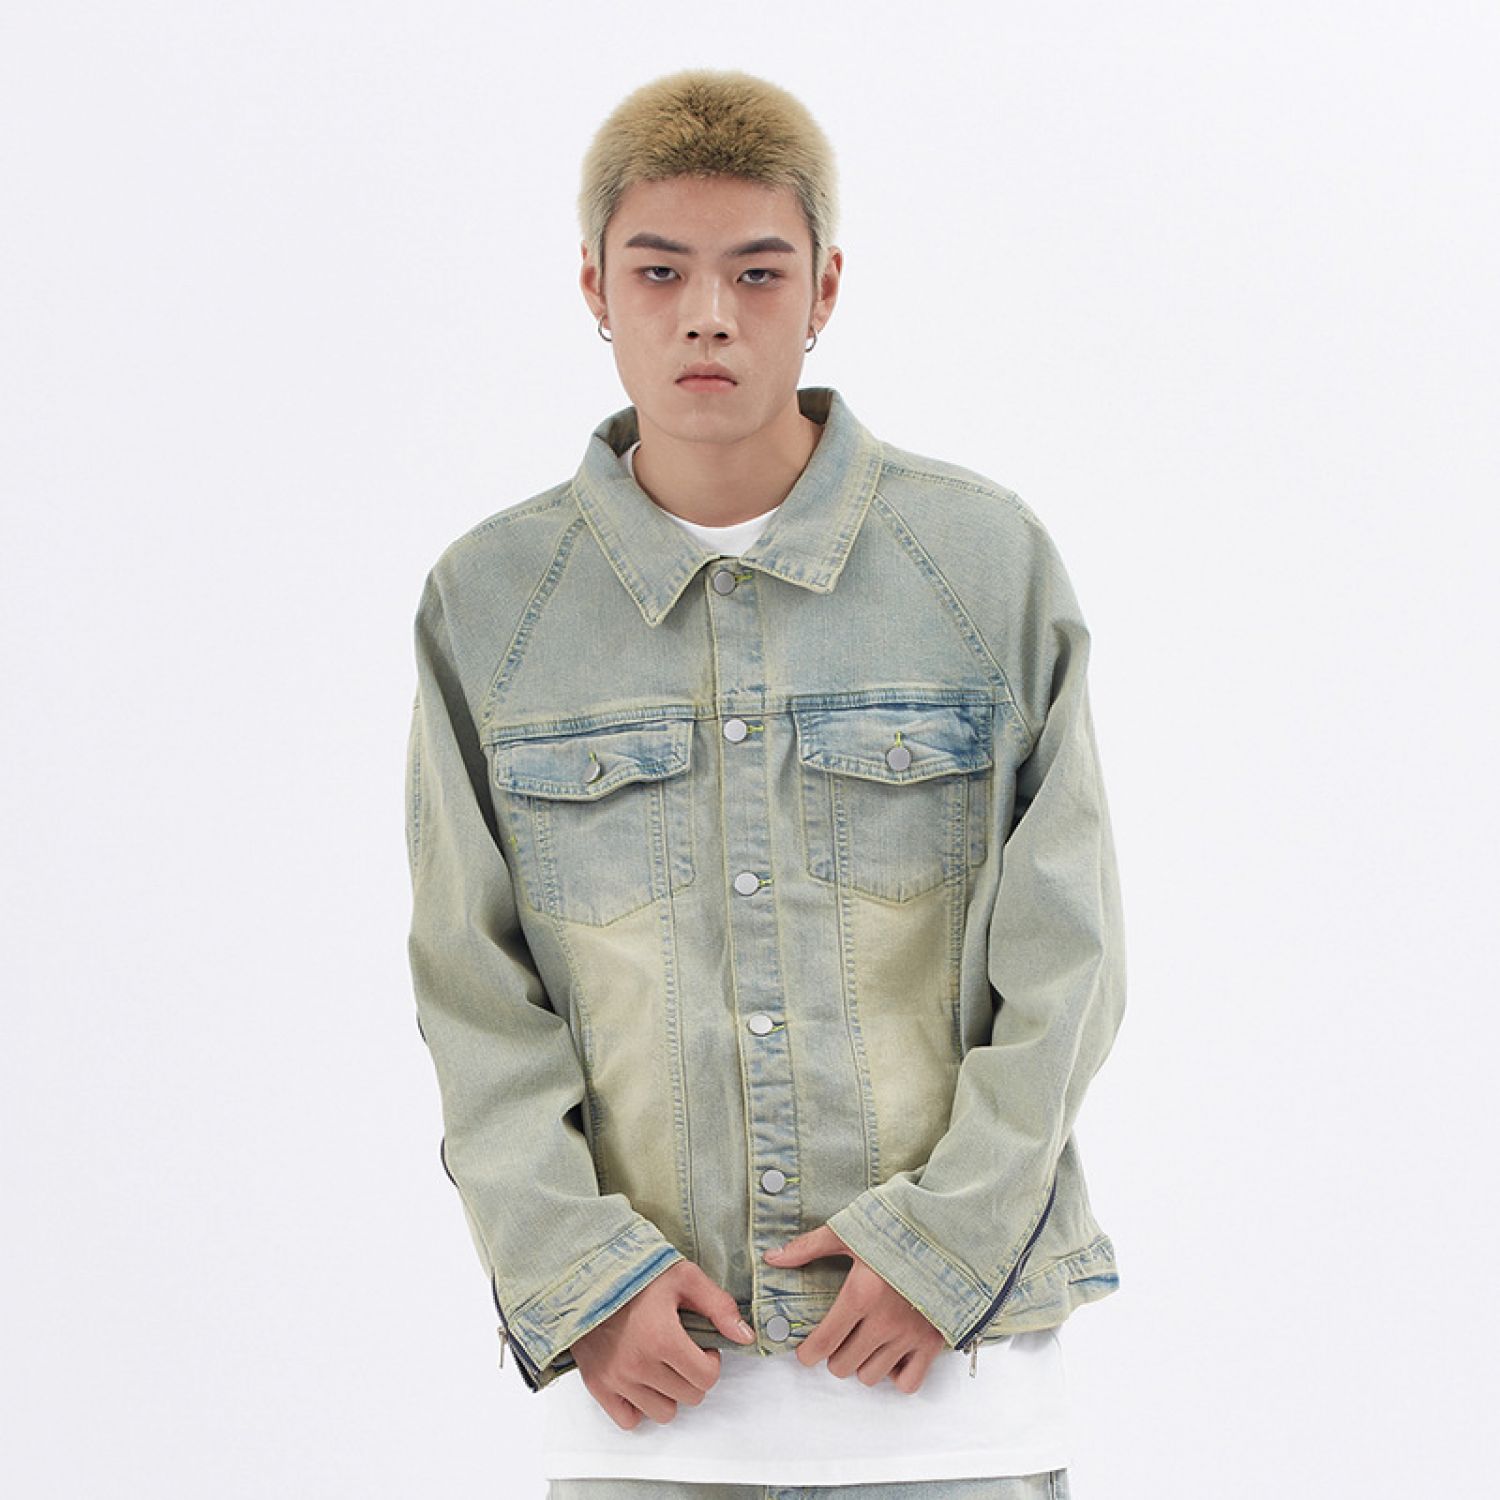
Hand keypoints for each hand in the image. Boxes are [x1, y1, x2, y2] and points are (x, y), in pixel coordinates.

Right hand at [568, 1259, 755, 1428]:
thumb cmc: (635, 1271)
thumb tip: (745, 1336)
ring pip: (663, 1412)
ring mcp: (616, 1378)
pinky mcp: (597, 1385)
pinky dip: (639, 1405)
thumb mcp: (684, 1276)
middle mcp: (638, 1365)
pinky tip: (641, 1379)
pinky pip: (629, 1420)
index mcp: (662, 1338)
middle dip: (693, 1374)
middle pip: (689, 1396)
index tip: (701, 1345)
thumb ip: (718, 1306)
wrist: (585, 1272)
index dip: (710, 1360)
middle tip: (682, 1350)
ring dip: (669, 1392)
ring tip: (661, 1363)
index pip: (706, 1377)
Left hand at [765, 1225, 946, 1392]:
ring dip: (861, 1364)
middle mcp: (884, 1322)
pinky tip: (891, 1353)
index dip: (807, 1353)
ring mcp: (910, 1335)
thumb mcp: (850, 1230)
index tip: (806, 1350)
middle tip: (838, 1337)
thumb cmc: (898, 1227)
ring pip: (871, 1377)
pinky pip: (908, 1383)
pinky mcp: (934, 1343)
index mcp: (860, 1295)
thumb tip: (773, 1257)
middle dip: (834, 1355)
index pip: (822, 1344)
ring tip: (864, 1342)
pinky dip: (895, 1375)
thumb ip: (810, 1247)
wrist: (949, 1230)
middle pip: (843, 1365)